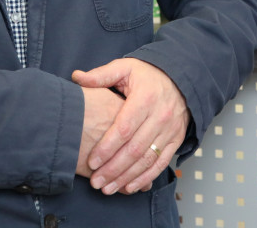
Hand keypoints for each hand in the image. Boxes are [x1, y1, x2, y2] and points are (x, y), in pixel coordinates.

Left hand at [72, 59, 188, 194]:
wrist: (180, 79)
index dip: (107, 147)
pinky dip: (145, 178)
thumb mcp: (125, 68)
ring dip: (126, 177)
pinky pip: (161, 163)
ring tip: (107, 188)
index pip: (124, 128)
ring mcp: (170, 130)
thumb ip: (101, 75)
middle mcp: (160, 116)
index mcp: (145, 98)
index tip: (92, 161)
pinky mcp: (176, 139)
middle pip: (134, 149)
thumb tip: (76, 77)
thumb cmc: (148, 75)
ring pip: (147, 159)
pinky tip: (129, 187)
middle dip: (113, 169)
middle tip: (95, 181)